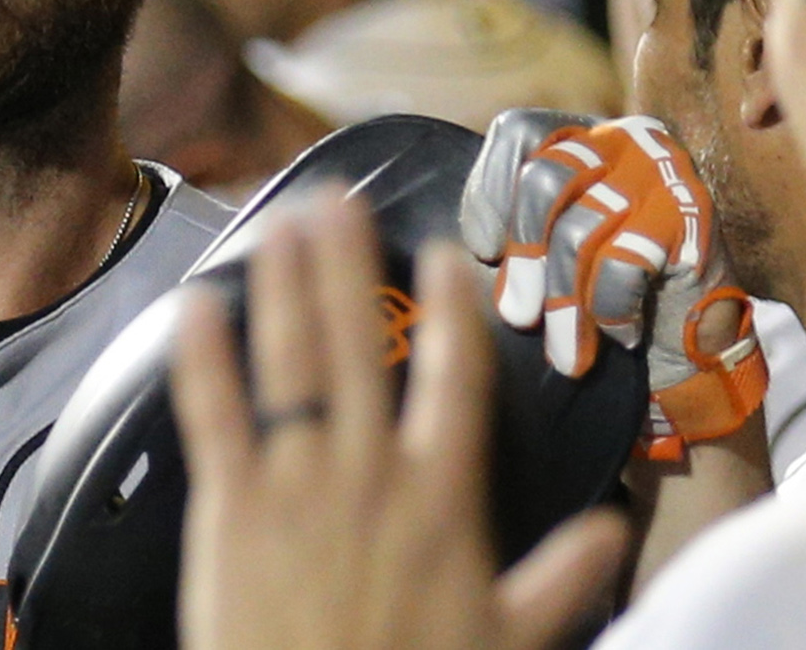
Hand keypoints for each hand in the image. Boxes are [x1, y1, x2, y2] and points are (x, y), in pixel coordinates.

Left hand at [173, 190, 627, 649]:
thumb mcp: (508, 639)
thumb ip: (561, 581)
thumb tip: (613, 534)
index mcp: (442, 496)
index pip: (454, 377)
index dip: (452, 307)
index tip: (442, 253)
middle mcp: (371, 471)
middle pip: (360, 342)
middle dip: (346, 262)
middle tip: (335, 198)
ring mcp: (297, 483)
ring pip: (291, 359)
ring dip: (282, 284)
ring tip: (275, 223)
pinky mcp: (228, 507)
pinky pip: (212, 414)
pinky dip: (201, 356)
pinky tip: (192, 304)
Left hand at [460, 110, 767, 457]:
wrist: (692, 336)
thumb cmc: (604, 288)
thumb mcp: (550, 247)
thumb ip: (513, 228)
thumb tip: (462, 254)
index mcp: (581, 135)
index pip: (518, 131)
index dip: (490, 190)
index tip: (482, 251)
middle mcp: (625, 138)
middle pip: (545, 180)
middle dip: (524, 256)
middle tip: (517, 315)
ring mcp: (664, 171)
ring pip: (581, 230)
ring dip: (564, 302)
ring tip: (565, 351)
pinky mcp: (694, 216)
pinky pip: (627, 263)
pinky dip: (611, 308)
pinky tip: (618, 335)